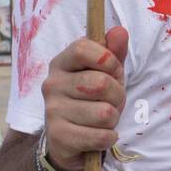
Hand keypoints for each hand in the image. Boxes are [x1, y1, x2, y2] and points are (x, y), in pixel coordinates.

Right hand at [41, 26, 128, 170]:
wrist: (72, 140)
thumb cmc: (93, 100)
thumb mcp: (107, 73)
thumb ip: (114, 52)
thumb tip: (119, 30)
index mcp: (62, 63)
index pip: (83, 48)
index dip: (109, 60)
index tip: (112, 71)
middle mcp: (51, 84)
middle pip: (101, 82)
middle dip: (117, 95)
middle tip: (109, 101)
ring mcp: (52, 110)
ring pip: (104, 112)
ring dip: (112, 119)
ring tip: (100, 120)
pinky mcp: (58, 136)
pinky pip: (101, 136)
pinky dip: (107, 137)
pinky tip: (96, 135)